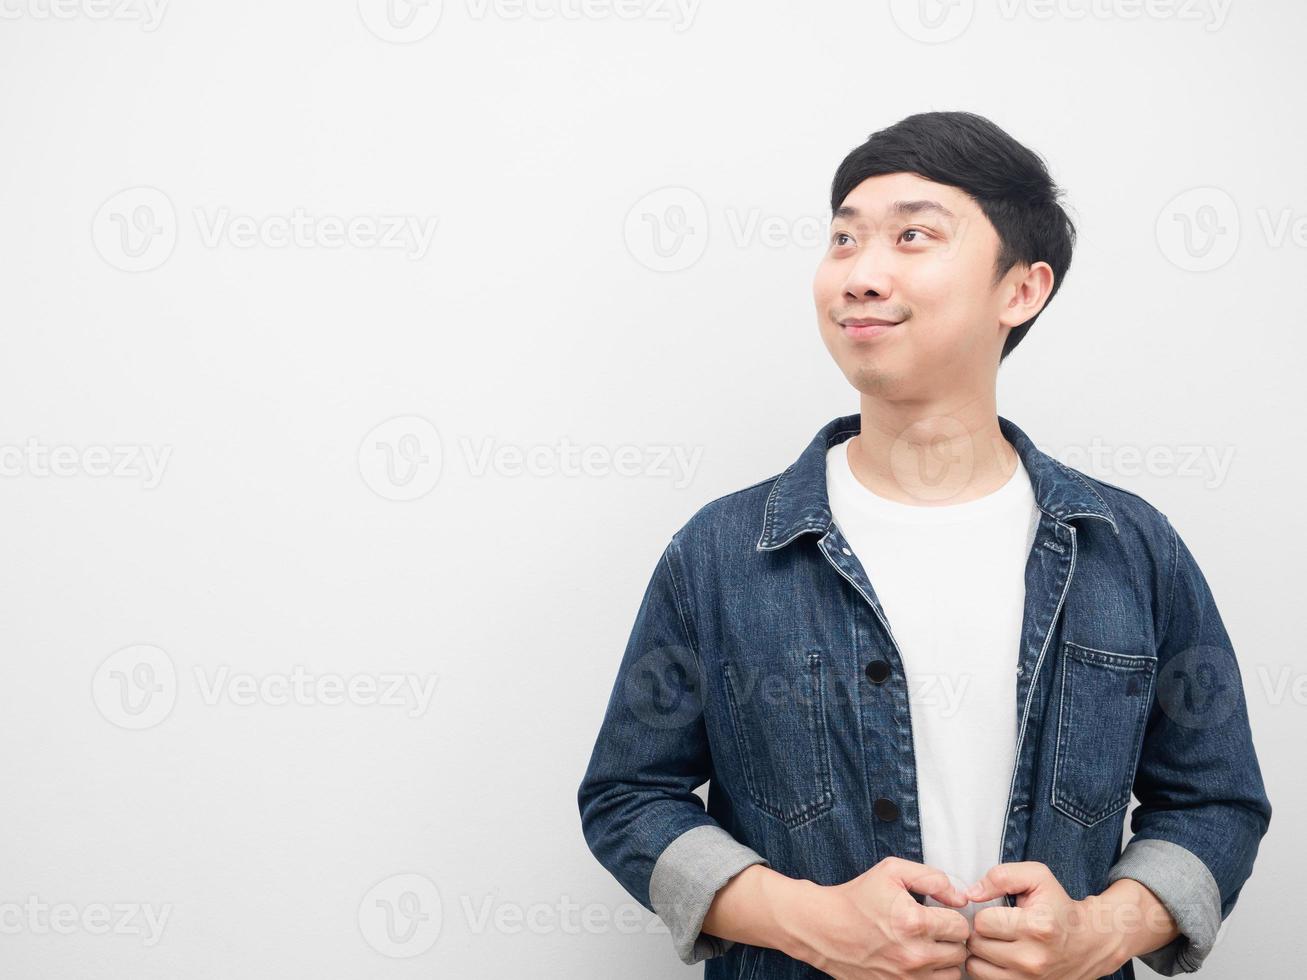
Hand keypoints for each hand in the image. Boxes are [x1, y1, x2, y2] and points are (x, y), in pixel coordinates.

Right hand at [788, 856, 971, 978]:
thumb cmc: (857, 898)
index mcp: (914, 923)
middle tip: (933, 930)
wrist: (823, 928)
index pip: (961, 927)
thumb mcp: (891, 871)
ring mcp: (906, 979)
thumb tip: (961, 898)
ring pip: (952, 975)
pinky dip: (931, 976)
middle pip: (960, 953)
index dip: (953, 917)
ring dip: (944, 961)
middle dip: (950, 939)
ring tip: (926, 946)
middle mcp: (914, 955)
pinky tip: (917, 961)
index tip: (940, 914)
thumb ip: (932, 878)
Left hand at [962, 862, 1124, 978]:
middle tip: (995, 927)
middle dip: (980, 932)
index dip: (984, 913)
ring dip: (981, 953)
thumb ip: (1001, 877)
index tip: (997, 913)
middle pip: (976, 945)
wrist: (1090, 942)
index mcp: (1036, 928)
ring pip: (975, 966)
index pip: (982, 922)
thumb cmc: (1060, 907)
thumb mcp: (1037, 877)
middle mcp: (1033, 959)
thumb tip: (971, 894)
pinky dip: (987, 969)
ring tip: (996, 943)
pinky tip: (1000, 958)